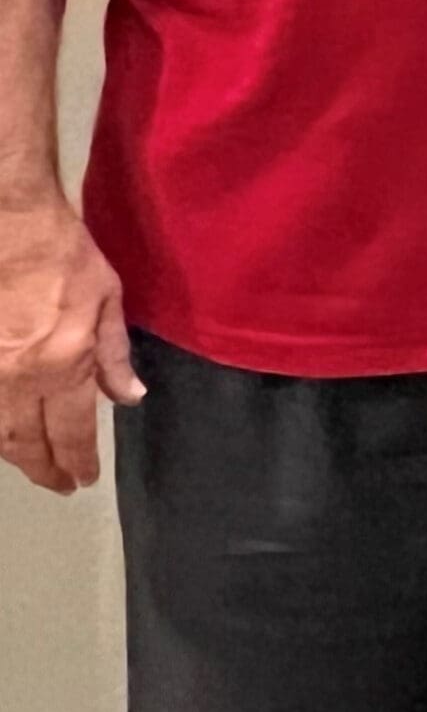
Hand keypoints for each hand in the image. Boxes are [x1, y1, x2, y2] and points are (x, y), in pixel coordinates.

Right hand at [0, 195, 144, 492]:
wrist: (11, 227)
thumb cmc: (66, 257)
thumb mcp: (107, 301)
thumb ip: (114, 355)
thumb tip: (129, 398)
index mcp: (62, 366)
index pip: (71, 431)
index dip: (77, 461)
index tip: (84, 480)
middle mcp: (17, 379)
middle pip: (26, 442)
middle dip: (44, 469)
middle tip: (59, 485)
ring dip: (15, 454)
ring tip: (34, 464)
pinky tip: (5, 432)